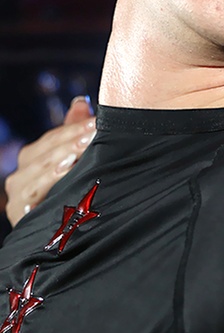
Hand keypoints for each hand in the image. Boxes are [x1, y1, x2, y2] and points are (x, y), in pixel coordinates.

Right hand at [5, 96, 95, 225]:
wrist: (71, 230)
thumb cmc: (77, 185)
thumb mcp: (77, 155)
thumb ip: (75, 130)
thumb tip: (80, 102)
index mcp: (33, 157)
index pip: (52, 138)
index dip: (73, 129)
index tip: (97, 122)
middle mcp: (21, 176)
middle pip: (43, 156)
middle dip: (69, 144)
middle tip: (93, 135)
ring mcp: (18, 198)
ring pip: (33, 178)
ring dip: (56, 166)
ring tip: (76, 156)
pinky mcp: (21, 218)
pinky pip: (28, 203)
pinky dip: (43, 192)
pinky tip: (63, 181)